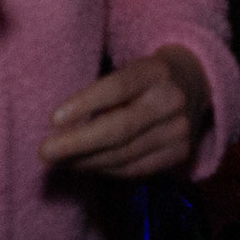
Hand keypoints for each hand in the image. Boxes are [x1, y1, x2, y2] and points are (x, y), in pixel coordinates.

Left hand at [39, 45, 209, 177]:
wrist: (196, 81)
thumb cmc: (146, 75)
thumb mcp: (130, 68)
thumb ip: (105, 91)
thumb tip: (60, 124)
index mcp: (156, 71)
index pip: (117, 87)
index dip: (85, 103)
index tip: (53, 119)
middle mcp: (171, 101)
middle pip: (120, 128)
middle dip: (78, 143)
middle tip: (44, 152)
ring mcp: (179, 131)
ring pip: (125, 154)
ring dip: (86, 161)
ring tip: (59, 162)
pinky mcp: (181, 153)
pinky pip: (136, 170)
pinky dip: (106, 170)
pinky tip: (85, 166)